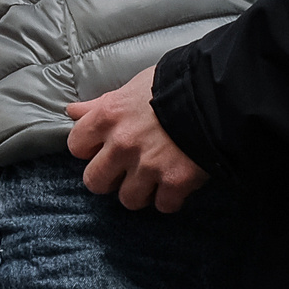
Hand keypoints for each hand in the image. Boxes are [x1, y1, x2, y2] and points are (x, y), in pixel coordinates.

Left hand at [65, 66, 207, 211]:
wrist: (216, 92)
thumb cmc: (173, 83)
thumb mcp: (132, 86)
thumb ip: (102, 104)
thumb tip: (72, 111)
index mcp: (108, 116)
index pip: (76, 146)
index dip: (89, 150)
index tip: (102, 148)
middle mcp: (122, 144)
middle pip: (95, 182)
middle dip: (109, 179)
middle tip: (125, 169)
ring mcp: (148, 166)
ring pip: (129, 199)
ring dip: (141, 191)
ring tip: (154, 177)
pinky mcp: (175, 182)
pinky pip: (164, 206)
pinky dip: (171, 198)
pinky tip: (177, 182)